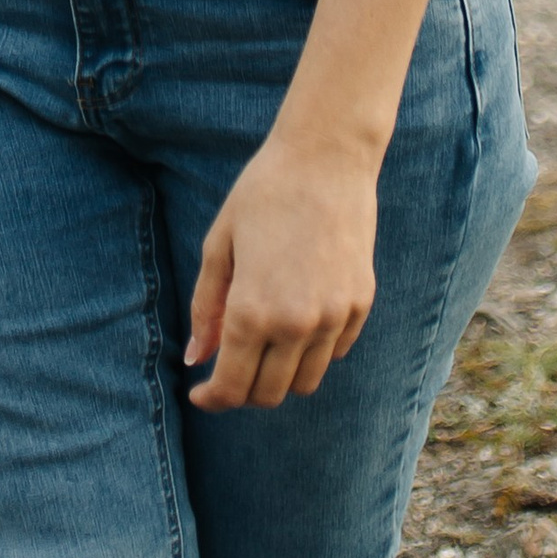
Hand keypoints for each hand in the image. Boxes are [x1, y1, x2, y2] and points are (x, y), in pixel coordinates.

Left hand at [185, 136, 377, 410]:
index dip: (213, 399)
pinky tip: (298, 317)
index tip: (201, 394)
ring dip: (280, 375)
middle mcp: (295, 324)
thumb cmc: (263, 194)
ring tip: (264, 342)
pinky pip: (333, 352)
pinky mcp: (360, 304)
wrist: (326, 158)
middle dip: (243, 390)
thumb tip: (196, 358)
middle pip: (269, 393)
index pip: (233, 387)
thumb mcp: (220, 245)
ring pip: (305, 381)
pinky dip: (312, 350)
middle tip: (229, 365)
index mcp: (252, 311)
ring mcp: (333, 317)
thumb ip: (206, 307)